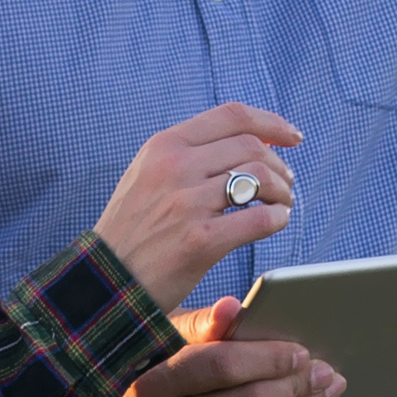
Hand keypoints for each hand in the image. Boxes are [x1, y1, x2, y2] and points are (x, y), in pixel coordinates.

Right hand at [42, 297, 347, 396]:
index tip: (301, 350)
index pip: (219, 367)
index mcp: (148, 387)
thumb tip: (234, 307)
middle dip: (295, 385)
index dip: (267, 357)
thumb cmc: (153, 382)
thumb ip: (200, 326)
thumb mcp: (162, 347)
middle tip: (324, 369)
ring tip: (324, 389)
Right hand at [93, 102, 303, 308]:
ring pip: (260, 178)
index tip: (291, 137)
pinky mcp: (200, 241)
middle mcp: (175, 167)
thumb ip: (188, 153)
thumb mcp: (147, 174)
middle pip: (251, 146)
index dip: (270, 123)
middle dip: (279, 165)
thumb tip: (245, 139)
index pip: (232, 116)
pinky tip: (276, 223)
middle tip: (286, 183)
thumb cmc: (133, 230)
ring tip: (282, 204)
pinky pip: (258, 220)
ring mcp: (187, 203)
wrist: (105, 280)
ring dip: (282, 191)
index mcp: (164, 145)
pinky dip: (277, 218)